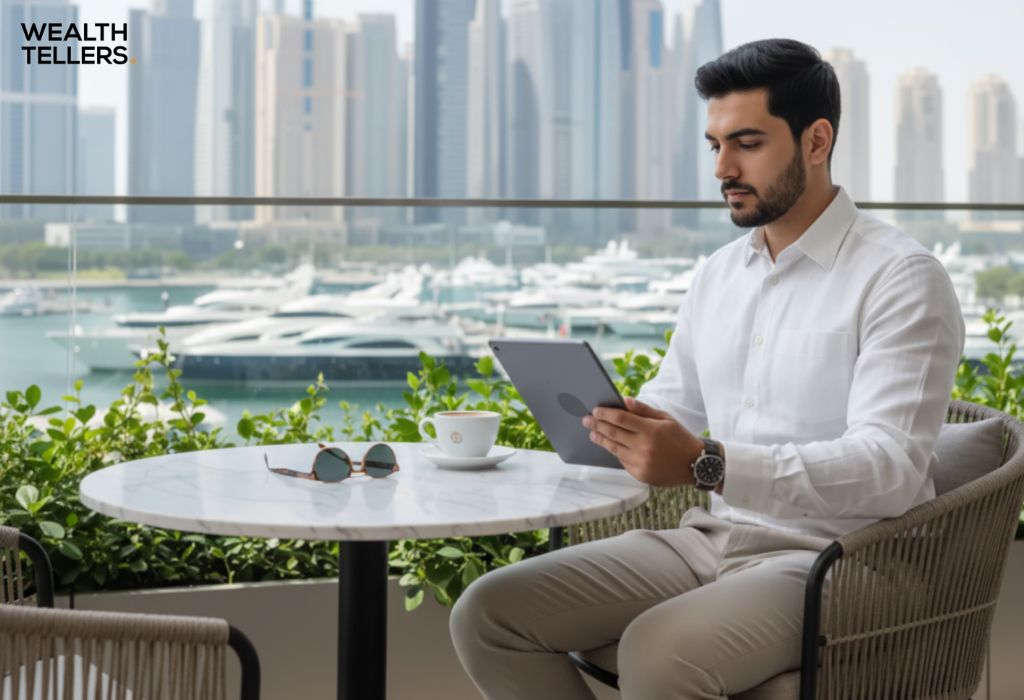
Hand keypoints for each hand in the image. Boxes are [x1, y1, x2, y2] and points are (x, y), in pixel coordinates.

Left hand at [583, 397, 704, 486]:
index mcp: (651, 430)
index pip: (620, 419)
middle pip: (613, 433)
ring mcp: (641, 463)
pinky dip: (616, 452)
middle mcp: (644, 447)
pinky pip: (623, 461)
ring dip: (602, 440)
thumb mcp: (665, 419)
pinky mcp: (641, 475)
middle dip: (597, 425)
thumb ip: (643, 410)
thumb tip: (622, 400)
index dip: (605, 414)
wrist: (696, 465)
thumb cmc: (680, 438)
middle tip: (586, 420)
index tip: (595, 410)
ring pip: (615, 449)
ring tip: (593, 434)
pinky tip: (611, 445)